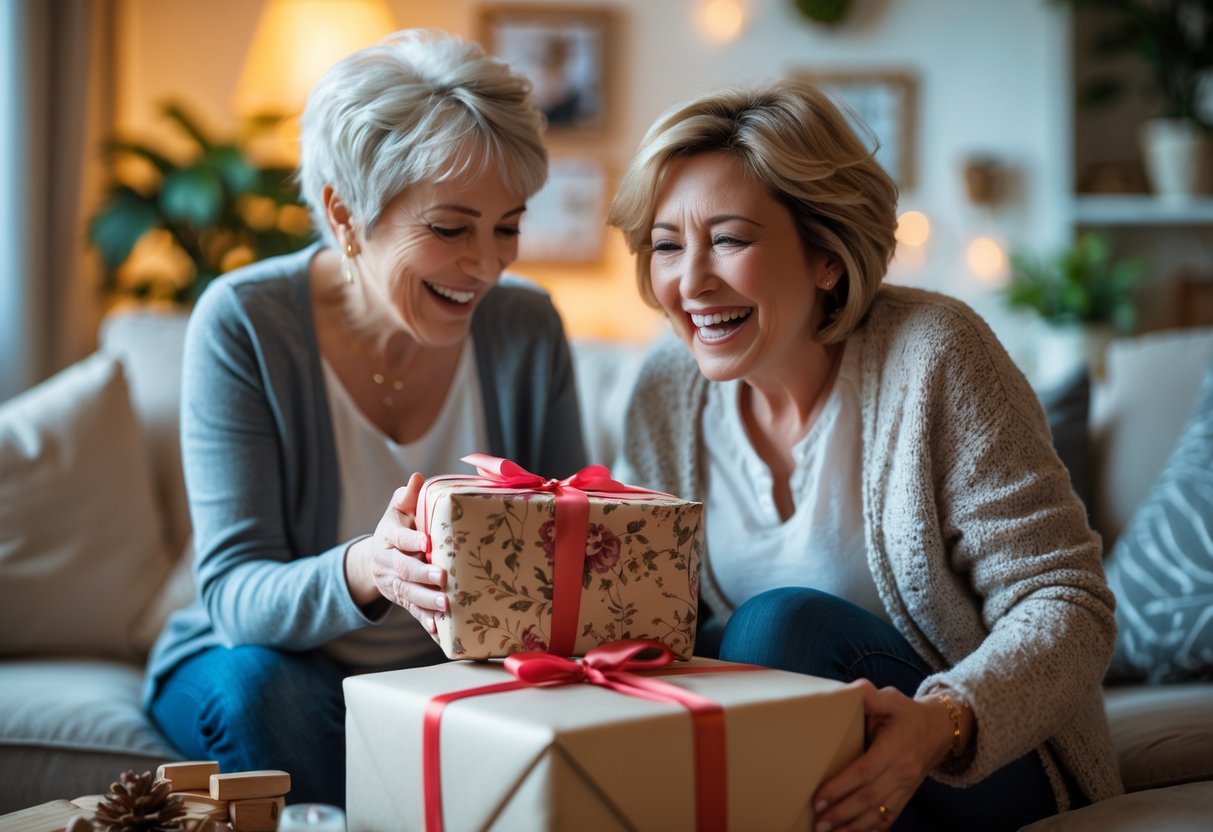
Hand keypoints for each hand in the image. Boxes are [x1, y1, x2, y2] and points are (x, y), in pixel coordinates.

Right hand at [347, 473, 447, 631]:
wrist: (376, 559)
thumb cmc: (397, 527)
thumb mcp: (399, 510)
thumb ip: (407, 497)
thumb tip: (418, 477)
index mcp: (388, 536)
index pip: (398, 537)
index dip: (411, 540)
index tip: (426, 541)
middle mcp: (388, 562)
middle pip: (404, 569)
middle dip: (423, 575)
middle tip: (442, 578)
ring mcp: (395, 583)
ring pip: (409, 593)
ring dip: (427, 601)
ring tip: (446, 605)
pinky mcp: (403, 599)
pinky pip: (414, 612)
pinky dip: (426, 621)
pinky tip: (439, 628)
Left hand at [811, 680, 957, 830]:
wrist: (941, 731)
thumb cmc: (908, 714)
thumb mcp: (892, 699)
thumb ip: (871, 695)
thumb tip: (850, 690)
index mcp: (894, 749)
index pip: (864, 772)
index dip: (840, 786)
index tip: (819, 798)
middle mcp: (902, 772)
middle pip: (869, 798)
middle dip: (842, 812)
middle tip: (819, 821)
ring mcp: (906, 787)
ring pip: (879, 814)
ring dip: (854, 827)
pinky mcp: (907, 796)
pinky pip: (890, 818)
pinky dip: (873, 829)